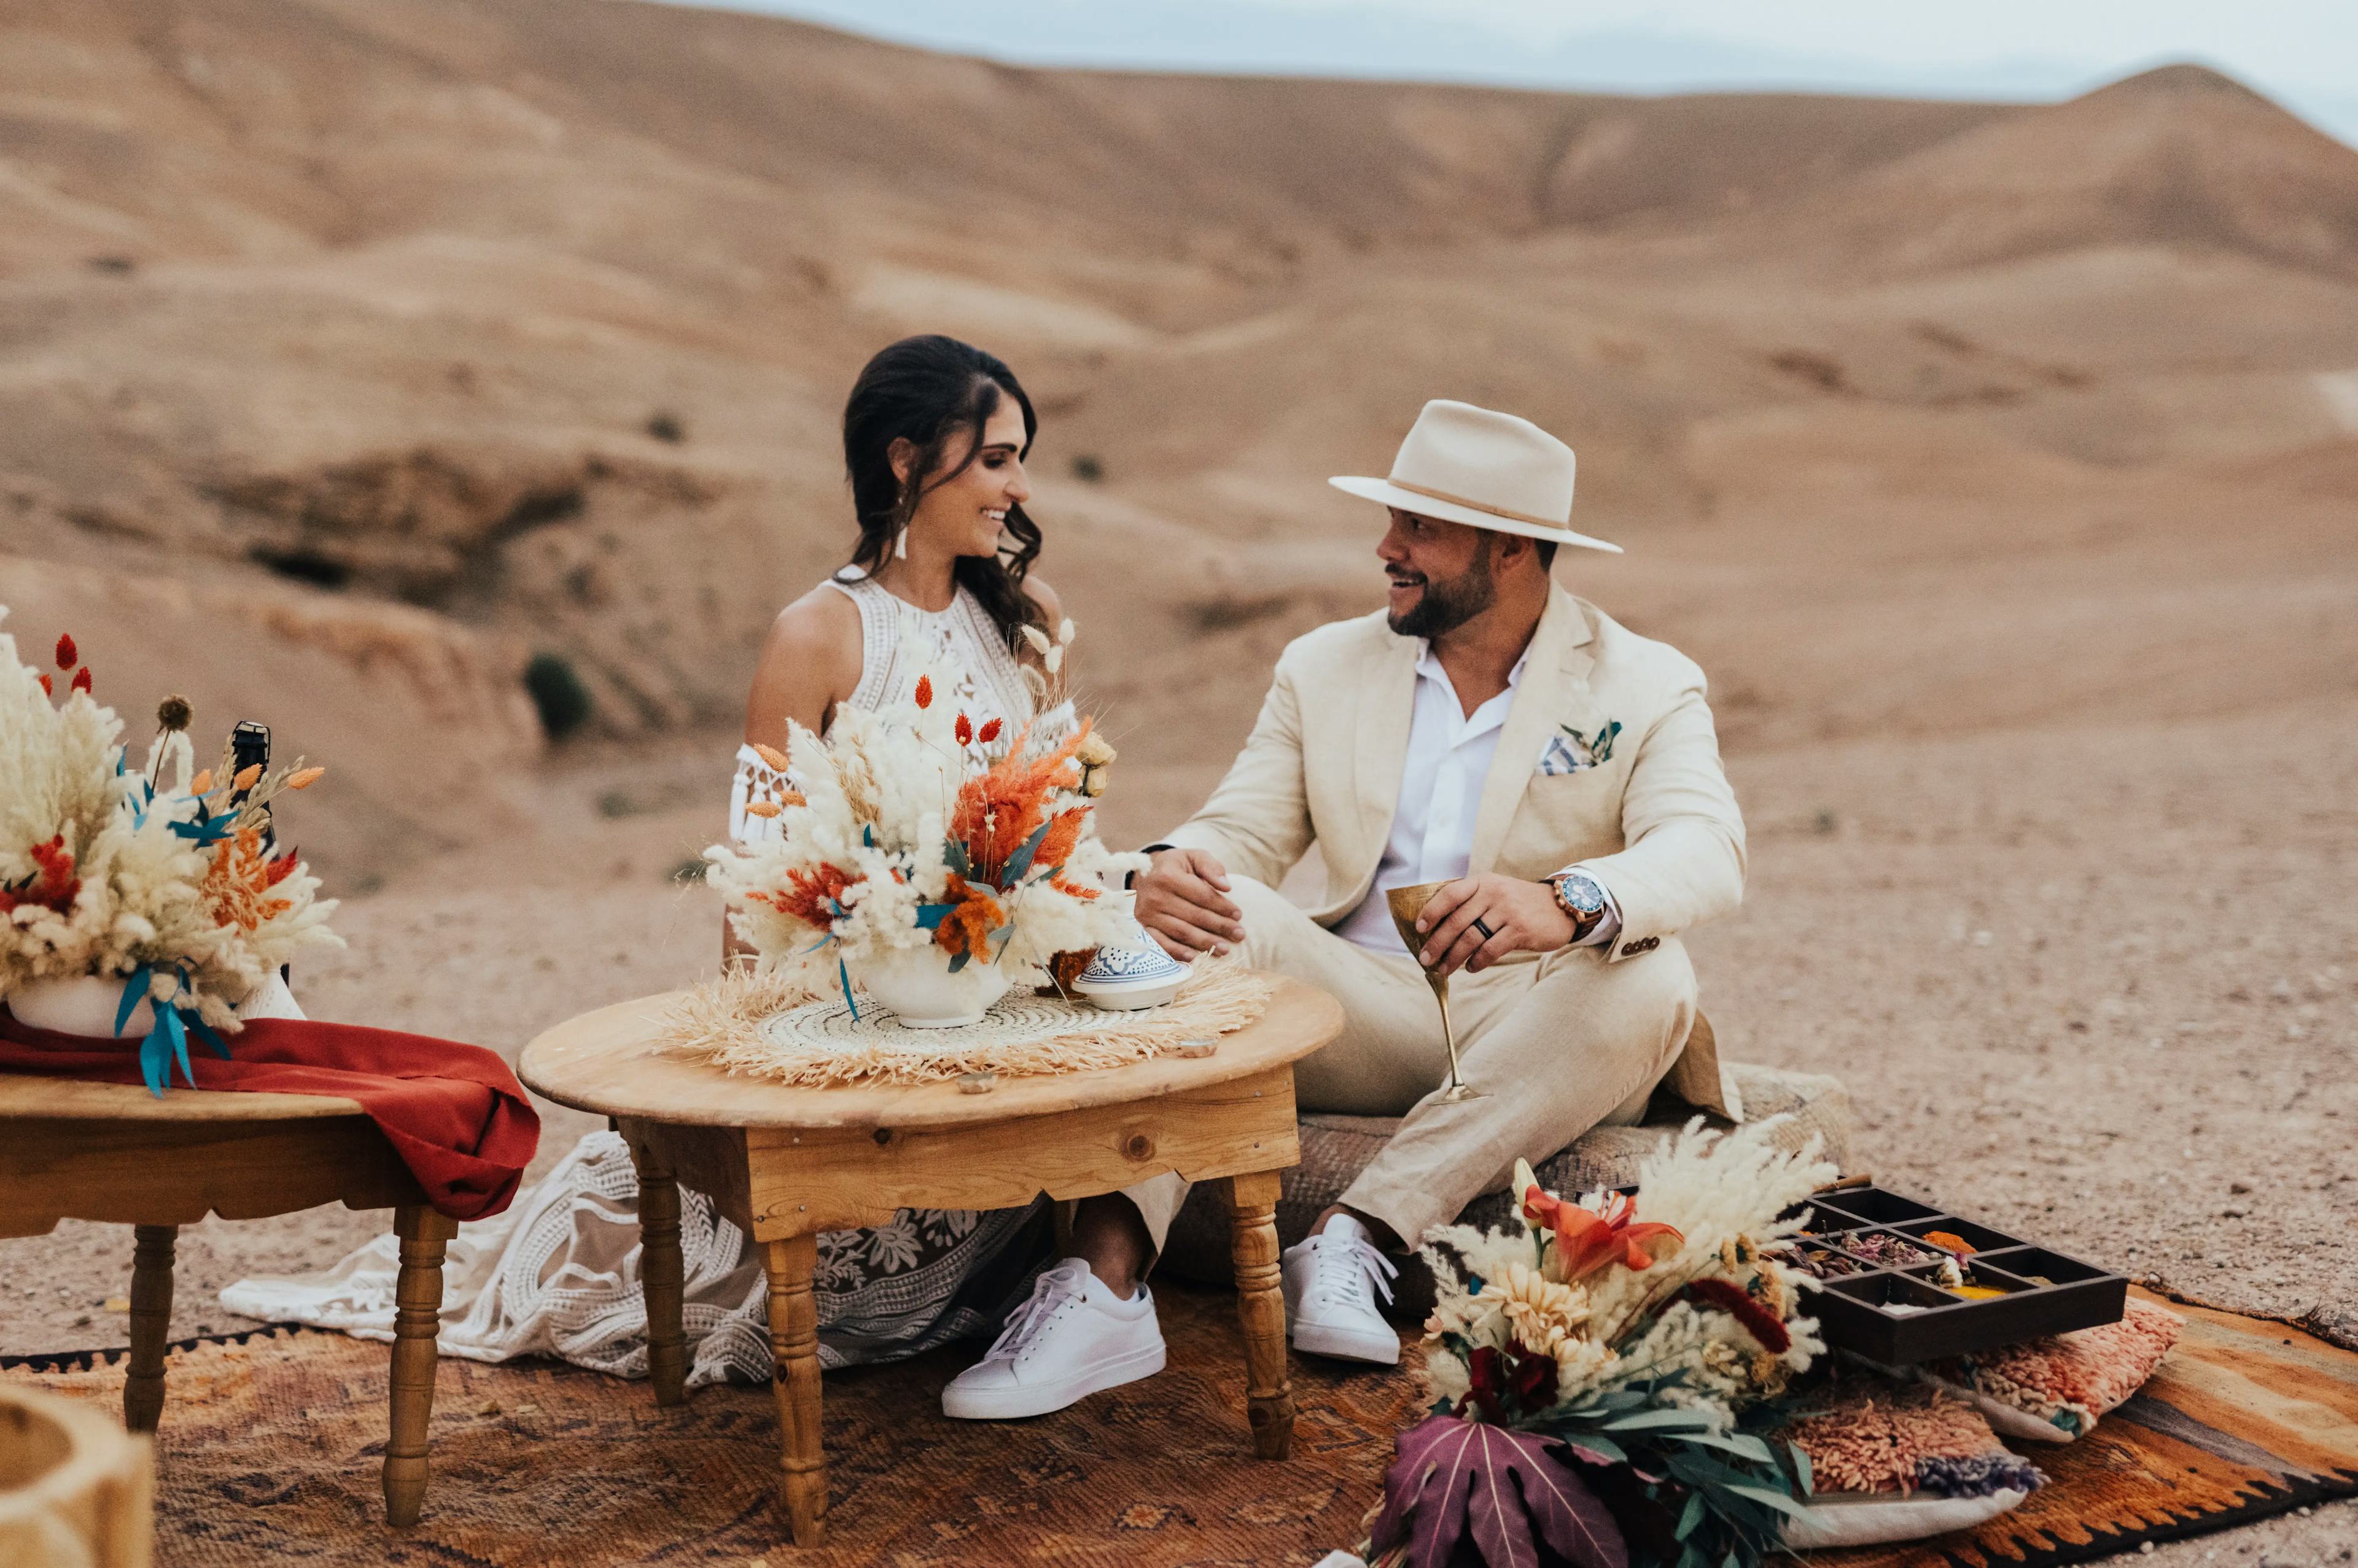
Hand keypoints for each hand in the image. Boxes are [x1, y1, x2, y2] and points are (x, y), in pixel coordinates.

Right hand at [1134, 846, 1244, 959]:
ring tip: (1225, 949)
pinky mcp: (1143, 927)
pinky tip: (1194, 957)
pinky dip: (1177, 952)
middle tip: (1239, 935)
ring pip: (1181, 932)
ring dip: (1205, 942)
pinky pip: (1161, 943)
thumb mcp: (1194, 856)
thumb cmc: (1177, 867)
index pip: (1202, 895)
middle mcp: (1154, 895)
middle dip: (1219, 926)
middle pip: (1194, 916)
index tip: (1239, 915)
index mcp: (1168, 875)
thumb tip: (1226, 886)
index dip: (1222, 906)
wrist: (1147, 875)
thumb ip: (1211, 866)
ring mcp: (1146, 913)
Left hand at [1414, 873, 1575, 976]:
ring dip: (1453, 957)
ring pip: (1471, 938)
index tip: (1419, 928)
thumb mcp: (1496, 891)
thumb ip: (1471, 902)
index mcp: (1483, 881)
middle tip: (1425, 959)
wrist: (1561, 906)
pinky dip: (1477, 962)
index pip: (1450, 894)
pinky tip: (1471, 967)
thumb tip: (1437, 927)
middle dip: (1437, 943)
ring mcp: (1508, 911)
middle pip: (1457, 921)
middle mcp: (1494, 893)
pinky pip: (1491, 950)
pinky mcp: (1520, 930)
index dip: (1432, 911)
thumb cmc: (1519, 903)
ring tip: (1444, 969)